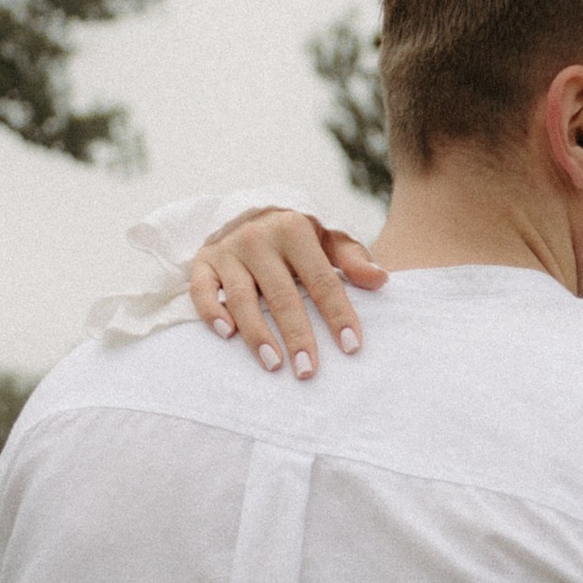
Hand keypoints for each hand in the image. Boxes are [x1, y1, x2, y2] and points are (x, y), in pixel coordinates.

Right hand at [192, 209, 384, 375]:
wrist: (246, 211)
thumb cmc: (295, 236)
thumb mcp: (326, 238)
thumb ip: (351, 258)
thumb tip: (380, 279)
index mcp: (294, 230)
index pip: (322, 279)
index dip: (337, 314)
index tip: (351, 347)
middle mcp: (259, 238)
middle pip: (282, 295)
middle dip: (297, 335)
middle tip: (308, 371)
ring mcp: (229, 250)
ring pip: (242, 297)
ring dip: (257, 333)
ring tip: (274, 364)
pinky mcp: (204, 261)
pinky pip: (202, 289)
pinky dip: (211, 311)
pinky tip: (227, 334)